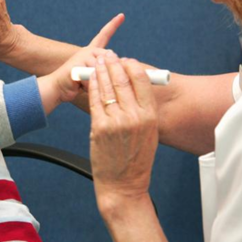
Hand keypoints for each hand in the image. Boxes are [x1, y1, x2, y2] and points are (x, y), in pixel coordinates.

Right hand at [35, 15, 125, 114]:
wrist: (57, 87)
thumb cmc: (77, 84)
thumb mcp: (94, 75)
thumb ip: (106, 70)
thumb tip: (123, 69)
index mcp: (92, 51)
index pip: (104, 35)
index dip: (113, 25)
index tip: (121, 15)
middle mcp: (88, 50)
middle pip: (109, 58)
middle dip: (109, 73)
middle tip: (95, 81)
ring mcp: (82, 56)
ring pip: (102, 69)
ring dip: (98, 82)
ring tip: (86, 85)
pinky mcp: (76, 65)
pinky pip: (92, 77)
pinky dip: (89, 86)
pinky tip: (80, 86)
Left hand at [88, 52, 158, 215]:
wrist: (123, 185)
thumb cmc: (136, 159)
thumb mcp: (149, 133)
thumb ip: (143, 109)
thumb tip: (135, 85)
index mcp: (150, 116)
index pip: (141, 80)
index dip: (132, 66)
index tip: (126, 60)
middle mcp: (134, 117)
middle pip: (122, 80)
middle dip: (113, 64)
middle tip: (108, 56)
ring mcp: (116, 122)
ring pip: (107, 88)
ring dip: (100, 71)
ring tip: (97, 62)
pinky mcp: (99, 128)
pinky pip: (95, 101)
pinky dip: (92, 87)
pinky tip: (91, 80)